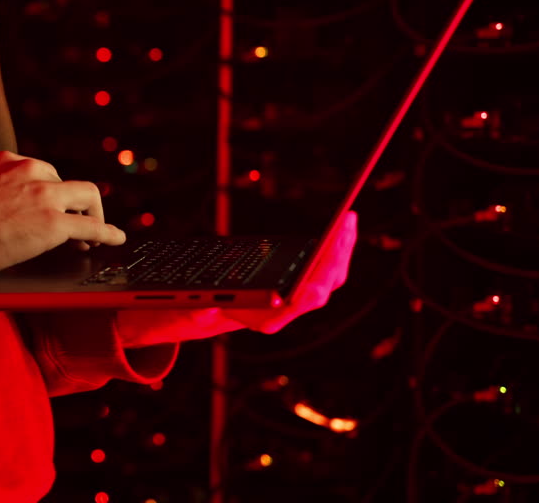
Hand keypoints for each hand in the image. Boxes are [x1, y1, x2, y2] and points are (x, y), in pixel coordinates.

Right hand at [0, 151, 126, 277]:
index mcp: (8, 161)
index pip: (43, 173)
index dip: (52, 195)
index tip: (53, 209)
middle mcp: (31, 170)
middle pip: (67, 184)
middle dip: (73, 205)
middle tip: (74, 226)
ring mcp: (45, 195)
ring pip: (88, 197)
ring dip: (93, 216)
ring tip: (92, 237)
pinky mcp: (54, 222)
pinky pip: (93, 226)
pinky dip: (108, 233)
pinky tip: (114, 239)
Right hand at [116, 211, 357, 346]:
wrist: (212, 309)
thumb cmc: (199, 308)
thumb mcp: (190, 309)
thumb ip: (196, 309)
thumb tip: (203, 306)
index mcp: (263, 319)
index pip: (289, 310)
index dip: (304, 298)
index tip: (316, 286)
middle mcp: (285, 311)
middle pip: (318, 290)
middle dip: (332, 261)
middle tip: (342, 229)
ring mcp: (298, 298)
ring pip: (330, 278)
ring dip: (341, 250)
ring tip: (348, 220)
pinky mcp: (303, 283)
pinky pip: (328, 267)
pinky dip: (338, 247)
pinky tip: (344, 225)